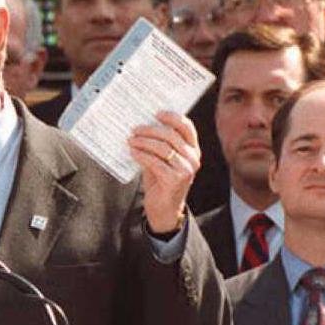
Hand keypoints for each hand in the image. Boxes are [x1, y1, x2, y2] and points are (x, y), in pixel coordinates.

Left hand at [128, 111, 199, 232]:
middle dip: (151, 130)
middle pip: (172, 136)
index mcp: (193, 150)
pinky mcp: (175, 180)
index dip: (172, 118)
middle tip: (135, 129)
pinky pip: (155, 162)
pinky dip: (142, 155)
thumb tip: (142, 127)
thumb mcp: (162, 160)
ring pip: (163, 148)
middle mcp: (193, 159)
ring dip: (144, 141)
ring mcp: (186, 170)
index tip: (156, 114)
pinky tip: (133, 152)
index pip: (187, 127)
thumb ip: (158, 146)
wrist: (164, 210)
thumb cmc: (161, 183)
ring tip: (131, 140)